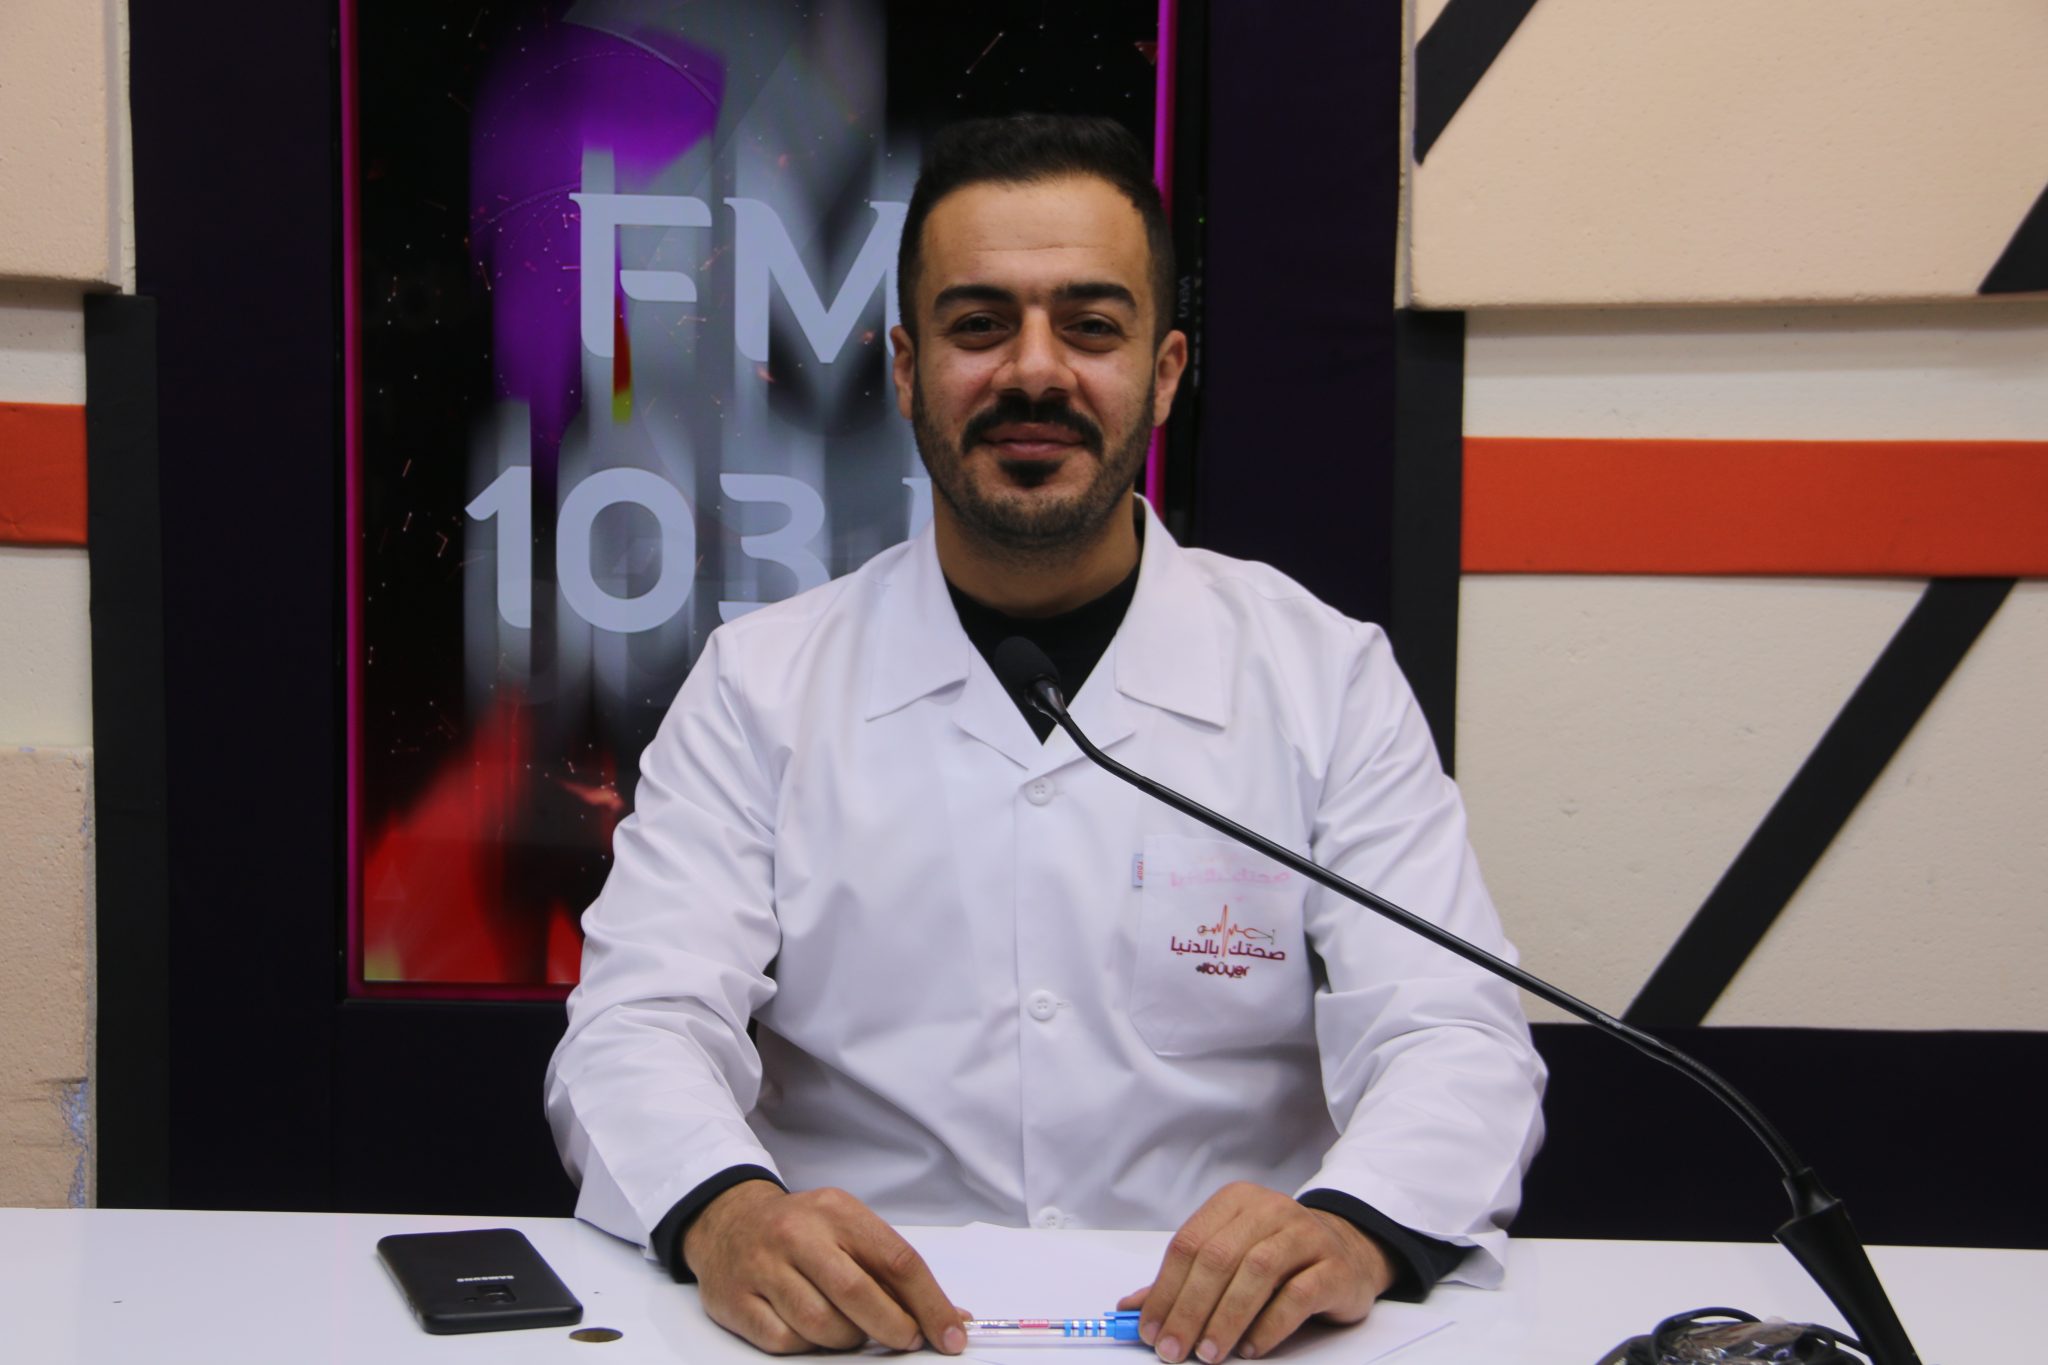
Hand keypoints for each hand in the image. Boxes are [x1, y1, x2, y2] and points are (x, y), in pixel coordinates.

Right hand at [682, 1181, 969, 1354]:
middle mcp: (797, 1234)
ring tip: (851, 1330)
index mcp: (836, 1211)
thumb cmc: (803, 1232)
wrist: (728, 1221)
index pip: (896, 1260)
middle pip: (858, 1293)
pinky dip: (808, 1347)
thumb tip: (952, 1317)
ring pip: (820, 1325)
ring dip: (848, 1340)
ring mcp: (763, 1267)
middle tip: (907, 1340)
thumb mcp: (849, 1231)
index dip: (930, 1304)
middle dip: (893, 1327)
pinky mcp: (736, 1300)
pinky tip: (812, 1332)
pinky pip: (785, 1342)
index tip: (951, 1334)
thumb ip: (895, 1272)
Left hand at [1117, 1183, 1395, 1362]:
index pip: (1189, 1243)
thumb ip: (1184, 1280)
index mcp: (1235, 1202)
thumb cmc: (1279, 1257)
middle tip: (1174, 1350)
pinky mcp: (1334, 1266)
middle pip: (1218, 1258)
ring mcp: (1305, 1234)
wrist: (1349, 1251)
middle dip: (1189, 1309)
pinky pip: (1297, 1295)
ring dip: (1226, 1318)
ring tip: (1209, 1353)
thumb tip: (1131, 1308)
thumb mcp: (1230, 1257)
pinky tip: (1251, 1348)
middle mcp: (1270, 1210)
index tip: (1150, 1331)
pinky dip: (1269, 1325)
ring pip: (1257, 1273)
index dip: (1165, 1290)